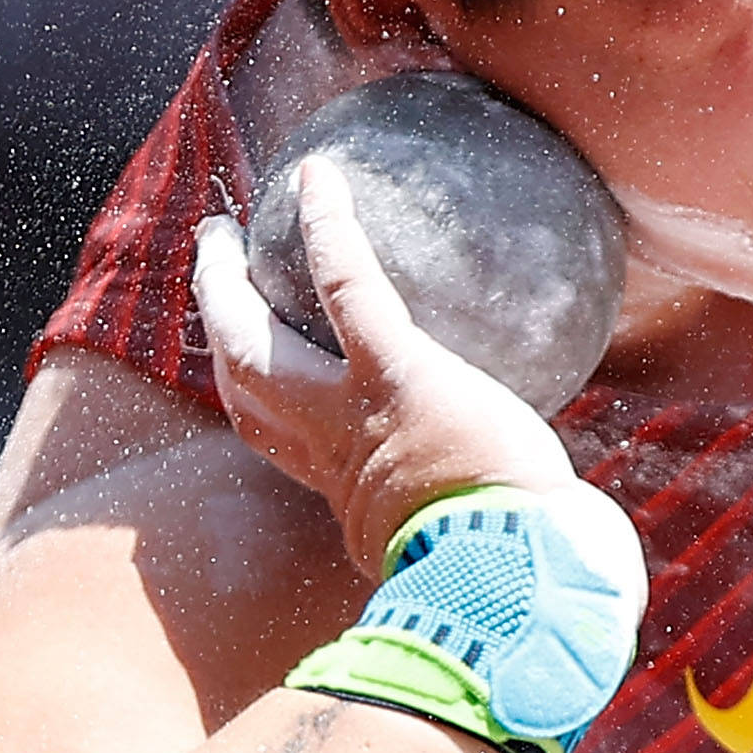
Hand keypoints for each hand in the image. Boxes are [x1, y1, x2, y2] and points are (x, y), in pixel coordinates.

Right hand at [192, 157, 582, 576]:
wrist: (515, 574)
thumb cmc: (520, 572)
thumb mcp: (478, 554)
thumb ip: (482, 522)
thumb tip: (537, 513)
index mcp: (351, 497)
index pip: (283, 448)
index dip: (258, 409)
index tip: (254, 380)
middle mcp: (331, 454)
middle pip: (242, 389)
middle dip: (218, 334)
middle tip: (215, 276)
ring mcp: (352, 411)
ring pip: (254, 344)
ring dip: (226, 286)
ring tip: (223, 229)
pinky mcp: (395, 373)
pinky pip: (347, 288)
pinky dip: (331, 230)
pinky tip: (320, 178)